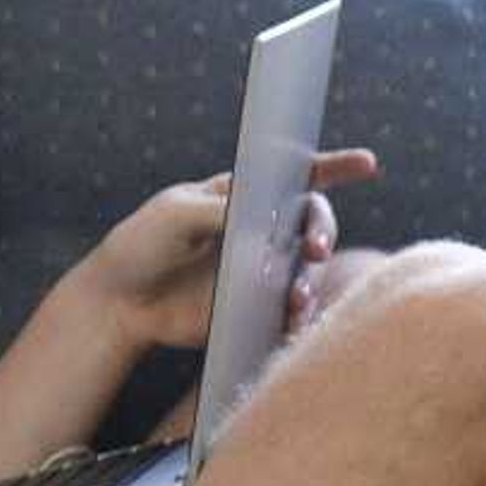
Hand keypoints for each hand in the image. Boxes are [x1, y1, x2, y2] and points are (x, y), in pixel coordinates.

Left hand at [79, 148, 379, 351]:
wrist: (118, 302)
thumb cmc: (140, 246)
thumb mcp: (174, 215)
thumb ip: (220, 210)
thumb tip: (264, 217)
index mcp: (244, 195)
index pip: (297, 175)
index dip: (335, 167)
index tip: (366, 164)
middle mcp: (262, 230)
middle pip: (313, 224)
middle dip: (324, 232)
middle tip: (315, 248)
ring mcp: (263, 270)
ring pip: (309, 271)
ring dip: (310, 282)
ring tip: (294, 299)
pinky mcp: (257, 307)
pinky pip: (291, 310)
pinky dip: (298, 315)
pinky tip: (291, 320)